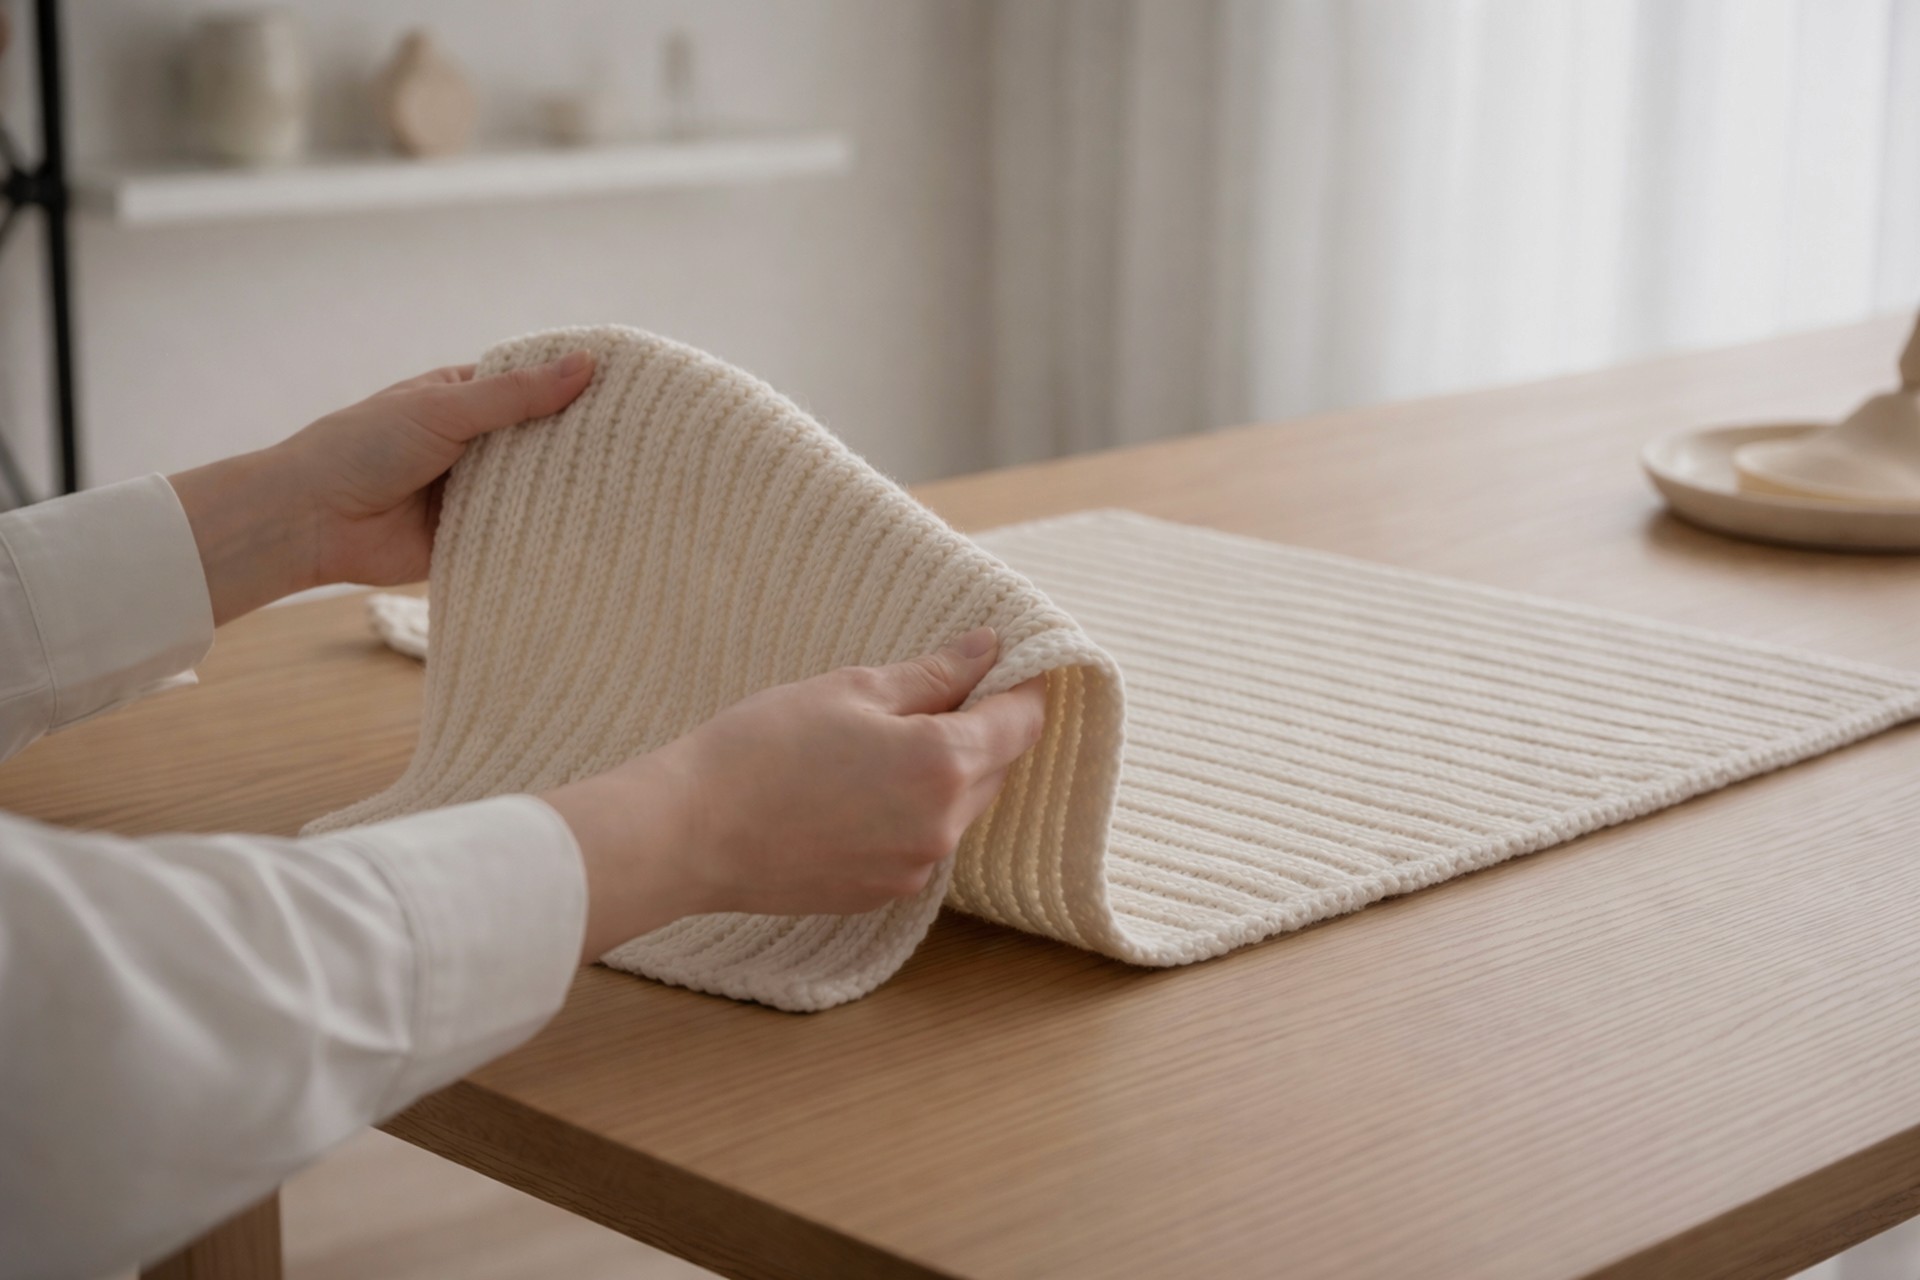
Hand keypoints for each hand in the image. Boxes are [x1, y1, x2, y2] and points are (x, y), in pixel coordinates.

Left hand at [168, 352, 594, 625]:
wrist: (312, 521)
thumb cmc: (363, 447)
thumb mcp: (444, 409)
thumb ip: (515, 395)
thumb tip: (587, 364)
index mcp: (465, 400)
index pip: (535, 388)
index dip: (578, 389)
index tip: (633, 391)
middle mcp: (476, 445)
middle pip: (543, 441)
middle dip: (583, 445)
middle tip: (645, 446)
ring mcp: (476, 494)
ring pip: (536, 490)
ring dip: (568, 492)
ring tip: (636, 488)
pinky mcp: (474, 540)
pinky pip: (520, 535)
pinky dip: (547, 535)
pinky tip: (595, 533)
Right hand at [541, 627, 1048, 961]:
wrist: (692, 832)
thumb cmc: (764, 748)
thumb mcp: (853, 690)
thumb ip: (934, 674)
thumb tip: (989, 649)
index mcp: (944, 763)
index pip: (1022, 722)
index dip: (1023, 687)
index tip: (1010, 663)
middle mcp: (944, 826)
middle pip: (998, 767)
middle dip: (982, 728)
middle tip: (939, 692)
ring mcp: (916, 868)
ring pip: (962, 809)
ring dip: (948, 773)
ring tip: (886, 742)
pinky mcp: (884, 894)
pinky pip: (925, 843)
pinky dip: (914, 812)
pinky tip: (862, 790)